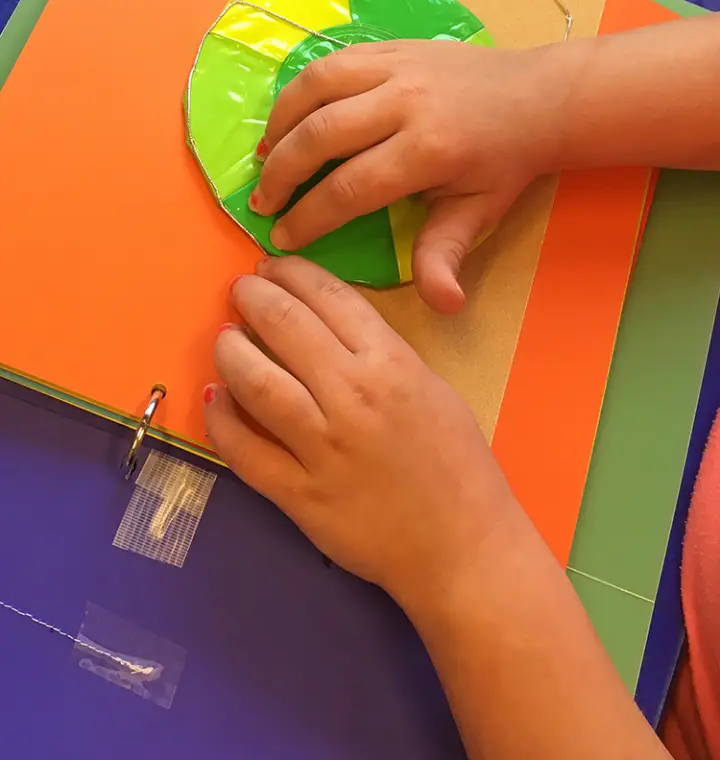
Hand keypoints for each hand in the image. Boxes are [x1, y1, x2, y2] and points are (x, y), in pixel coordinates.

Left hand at [205, 256, 516, 607]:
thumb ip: (381, 354)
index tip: (271, 268)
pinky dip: (220, 420)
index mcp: (391, 364)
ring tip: (223, 338)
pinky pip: (244, 451)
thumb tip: (324, 328)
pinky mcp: (299, 494)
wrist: (462, 545)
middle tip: (239, 292)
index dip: (291, 273)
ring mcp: (321, 447)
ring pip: (256, 382)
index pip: (328, 297)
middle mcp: (351, 395)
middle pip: (284, 326)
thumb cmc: (457, 463)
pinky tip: (213, 397)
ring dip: (230, 351)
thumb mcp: (432, 388)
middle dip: (252, 298)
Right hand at [253, 40, 564, 312]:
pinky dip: (298, 91)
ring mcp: (397, 66)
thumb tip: (443, 305)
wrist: (538, 96)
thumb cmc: (505, 163)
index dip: (308, 217)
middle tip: (261, 203)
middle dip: (281, 174)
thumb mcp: (480, 214)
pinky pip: (330, 62)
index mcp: (428, 150)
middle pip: (320, 135)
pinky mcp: (391, 46)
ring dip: (279, 124)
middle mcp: (406, 102)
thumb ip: (447, 254)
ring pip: (316, 88)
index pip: (349, 188)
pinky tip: (287, 118)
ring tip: (262, 158)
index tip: (282, 238)